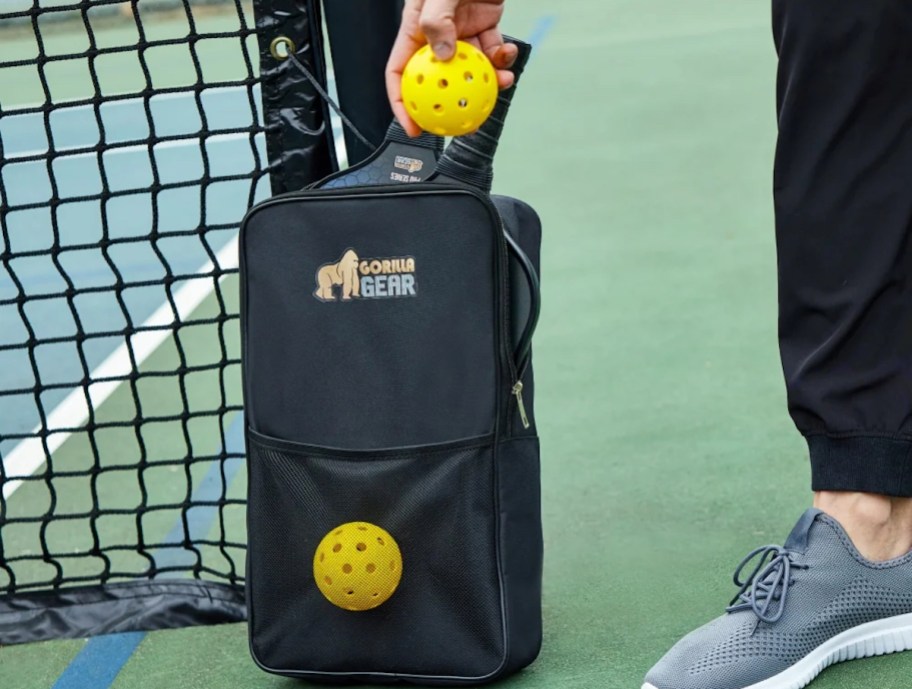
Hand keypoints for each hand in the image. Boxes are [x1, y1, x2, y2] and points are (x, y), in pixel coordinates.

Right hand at [386, 0, 517, 135]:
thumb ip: (437, 22)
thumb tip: (442, 57)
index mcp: (416, 30)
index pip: (399, 74)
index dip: (402, 104)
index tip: (413, 127)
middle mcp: (437, 36)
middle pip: (438, 81)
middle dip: (451, 105)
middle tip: (465, 122)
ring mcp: (462, 34)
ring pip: (470, 71)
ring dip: (487, 82)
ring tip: (501, 84)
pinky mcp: (485, 28)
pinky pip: (493, 53)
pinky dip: (502, 59)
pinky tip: (508, 56)